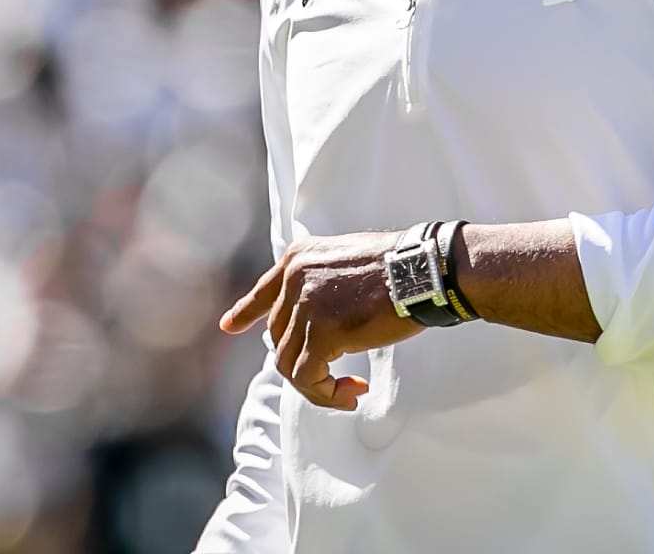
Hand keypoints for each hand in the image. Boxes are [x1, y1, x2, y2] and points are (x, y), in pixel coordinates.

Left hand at [219, 231, 424, 410]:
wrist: (423, 269)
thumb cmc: (399, 266)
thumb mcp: (347, 259)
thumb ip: (324, 281)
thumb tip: (318, 315)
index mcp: (299, 258)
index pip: (264, 290)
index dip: (245, 312)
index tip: (230, 326)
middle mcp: (295, 278)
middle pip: (279, 336)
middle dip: (305, 362)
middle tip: (339, 380)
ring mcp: (306, 305)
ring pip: (287, 362)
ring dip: (316, 384)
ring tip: (348, 390)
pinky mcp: (322, 333)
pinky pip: (307, 377)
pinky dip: (325, 393)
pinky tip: (352, 391)